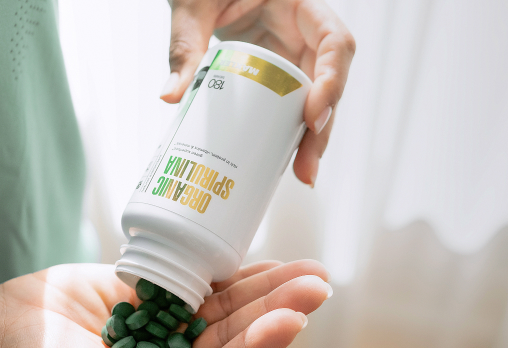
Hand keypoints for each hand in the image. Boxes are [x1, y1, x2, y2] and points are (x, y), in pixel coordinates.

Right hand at [0, 261, 331, 347]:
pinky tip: (260, 256)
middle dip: (275, 308)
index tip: (292, 319)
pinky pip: (196, 280)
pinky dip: (227, 269)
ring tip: (308, 267)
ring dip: (264, 287)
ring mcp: (166, 328)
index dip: (258, 347)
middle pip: (235, 336)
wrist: (1, 335)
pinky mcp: (152, 295)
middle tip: (317, 282)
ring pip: (224, 307)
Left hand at [162, 0, 355, 186]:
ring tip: (300, 172)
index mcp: (298, 3)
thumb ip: (184, 44)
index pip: (334, 40)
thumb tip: (173, 96)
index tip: (313, 117)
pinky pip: (291, 103)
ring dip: (310, 137)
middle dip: (322, 127)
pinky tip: (281, 159)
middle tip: (306, 166)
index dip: (332, 80)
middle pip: (329, 81)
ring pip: (315, 98)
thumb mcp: (194, 6)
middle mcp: (303, 31)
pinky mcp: (277, 74)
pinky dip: (289, 131)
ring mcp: (293, 54)